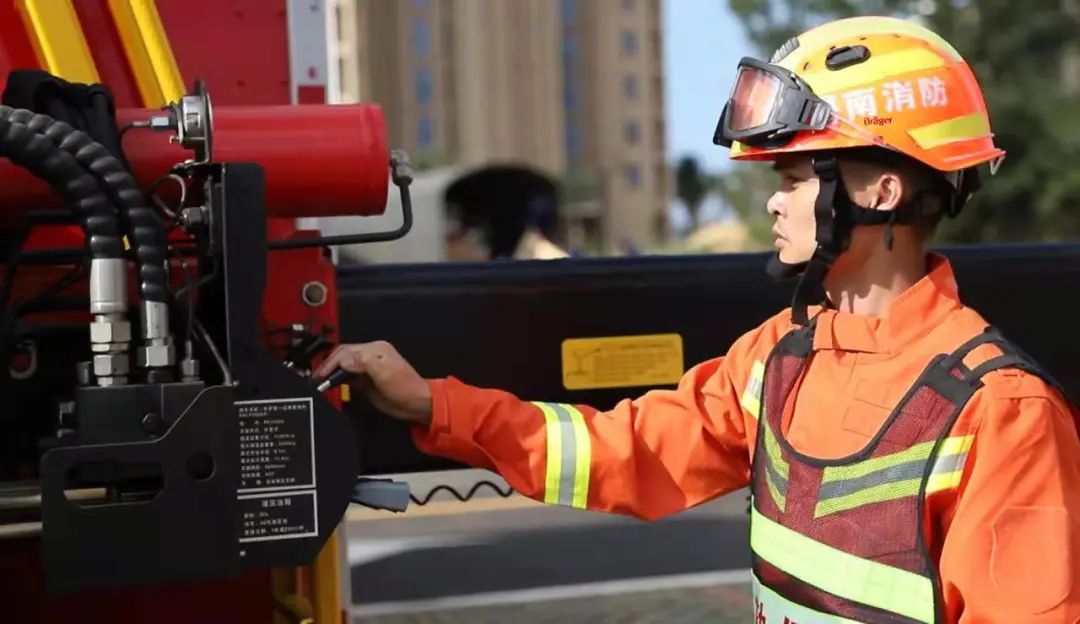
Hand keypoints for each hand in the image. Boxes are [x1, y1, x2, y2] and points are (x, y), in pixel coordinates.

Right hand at [314, 341, 432, 425]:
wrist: (416, 404)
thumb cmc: (406, 388)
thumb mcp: (385, 373)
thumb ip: (364, 363)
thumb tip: (344, 360)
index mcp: (375, 350)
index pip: (347, 351)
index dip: (332, 362)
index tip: (321, 374)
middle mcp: (370, 356)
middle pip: (343, 355)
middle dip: (328, 365)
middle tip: (317, 378)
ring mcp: (368, 368)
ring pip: (344, 365)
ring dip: (332, 372)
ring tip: (320, 382)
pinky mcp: (366, 380)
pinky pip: (348, 376)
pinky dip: (338, 379)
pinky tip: (332, 385)